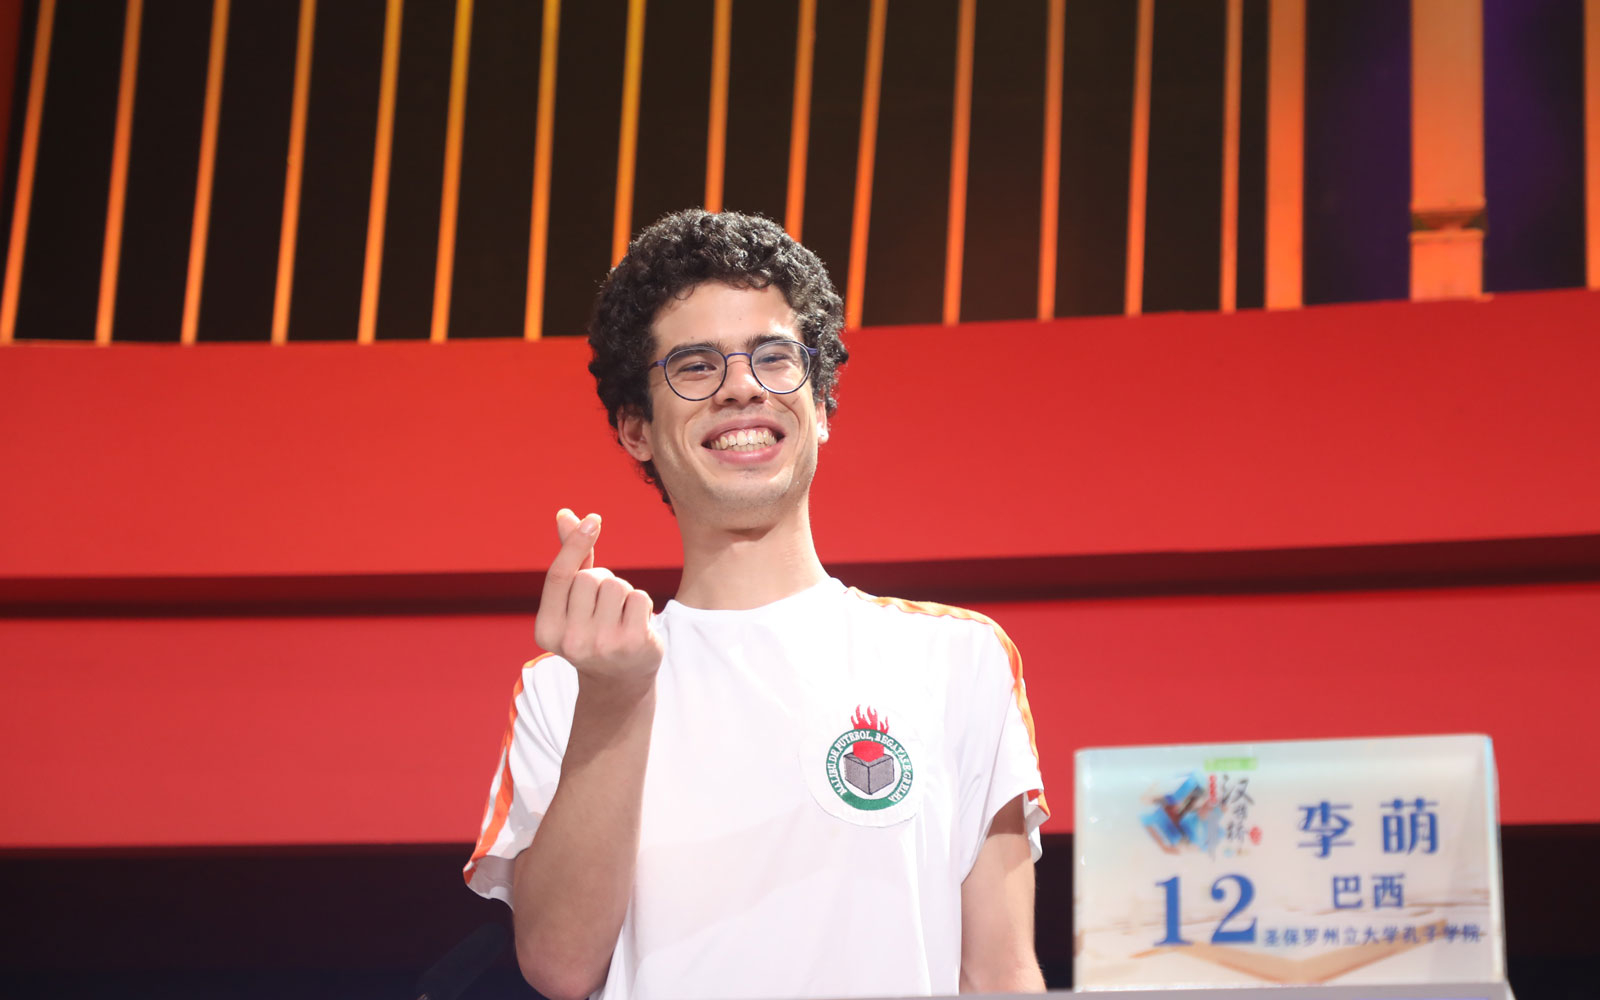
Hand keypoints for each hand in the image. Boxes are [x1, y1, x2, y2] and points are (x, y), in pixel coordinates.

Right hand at [534, 509, 663, 692]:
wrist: (619, 681)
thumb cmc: (592, 630)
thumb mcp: (573, 601)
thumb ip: (570, 559)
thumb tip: (565, 514)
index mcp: (547, 630)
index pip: (560, 576)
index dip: (576, 543)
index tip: (594, 519)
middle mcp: (571, 642)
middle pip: (591, 578)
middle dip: (602, 580)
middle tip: (603, 606)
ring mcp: (603, 645)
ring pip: (617, 585)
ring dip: (623, 593)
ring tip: (619, 616)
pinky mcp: (633, 644)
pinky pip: (639, 597)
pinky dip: (640, 603)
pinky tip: (635, 624)